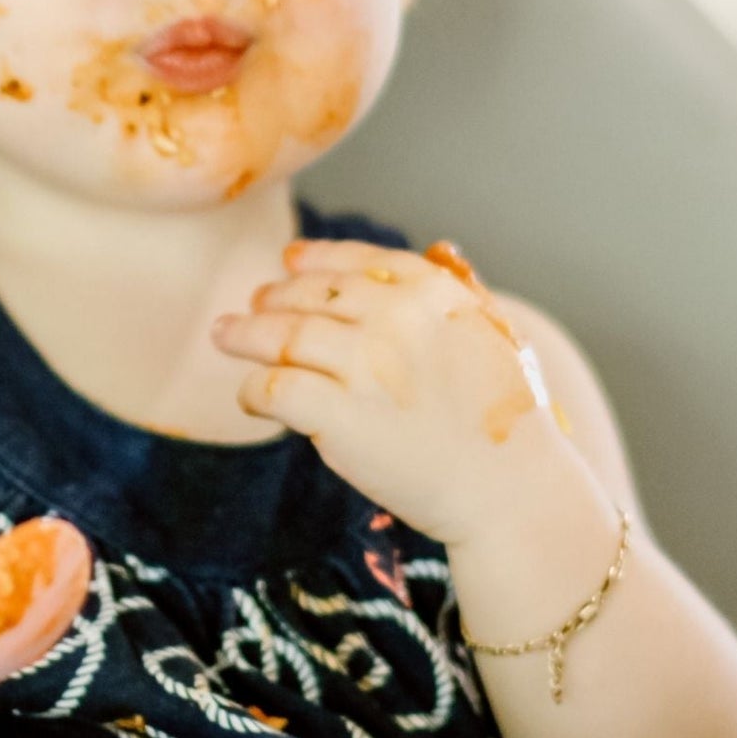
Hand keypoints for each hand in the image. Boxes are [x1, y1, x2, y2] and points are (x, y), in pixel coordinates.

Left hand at [210, 237, 558, 543]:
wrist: (512, 491)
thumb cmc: (510, 421)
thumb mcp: (498, 334)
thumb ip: (463, 290)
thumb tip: (440, 246)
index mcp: (433, 293)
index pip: (359, 261)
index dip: (317, 259)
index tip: (290, 260)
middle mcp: (395, 318)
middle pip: (312, 296)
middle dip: (274, 297)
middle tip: (252, 305)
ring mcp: (365, 366)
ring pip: (282, 335)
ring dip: (245, 334)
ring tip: (224, 334)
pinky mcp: (339, 416)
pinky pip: (274, 389)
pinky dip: (252, 390)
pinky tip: (248, 398)